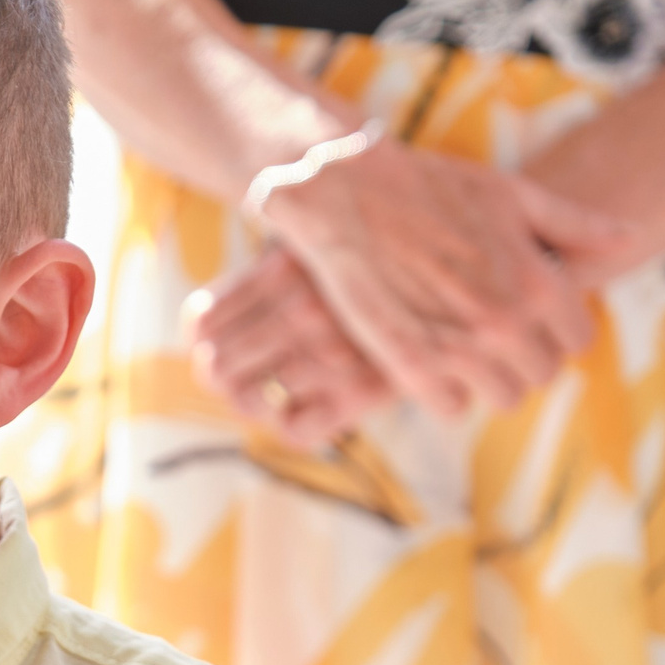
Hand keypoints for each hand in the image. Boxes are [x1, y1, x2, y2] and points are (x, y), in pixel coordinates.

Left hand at [184, 248, 393, 446]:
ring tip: (267, 389)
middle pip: (215, 368)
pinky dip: (291, 423)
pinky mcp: (363, 392)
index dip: (198, 338)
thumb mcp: (324, 235)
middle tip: (234, 372)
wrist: (467, 272)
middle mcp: (304, 312)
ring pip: (247, 401)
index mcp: (285, 269)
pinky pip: (295, 429)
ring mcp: (332, 354)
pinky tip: (305, 405)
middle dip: (219, 373)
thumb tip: (212, 313)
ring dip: (251, 399)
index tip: (209, 341)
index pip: (203, 321)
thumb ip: (272, 261)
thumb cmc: (382, 252)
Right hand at [258, 137, 627, 415]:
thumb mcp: (512, 195)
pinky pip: (451, 407)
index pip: (577, 341)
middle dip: (522, 355)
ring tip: (461, 345)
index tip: (530, 314)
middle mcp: (505, 322)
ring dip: (486, 378)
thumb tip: (630, 238)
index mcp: (539, 282)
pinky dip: (443, 389)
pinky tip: (429, 356)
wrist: (348, 193)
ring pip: (502, 398)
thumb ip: (575, 225)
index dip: (556, 328)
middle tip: (490, 329)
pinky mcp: (411, 365)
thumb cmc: (432, 186)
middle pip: (541, 374)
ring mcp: (459, 349)